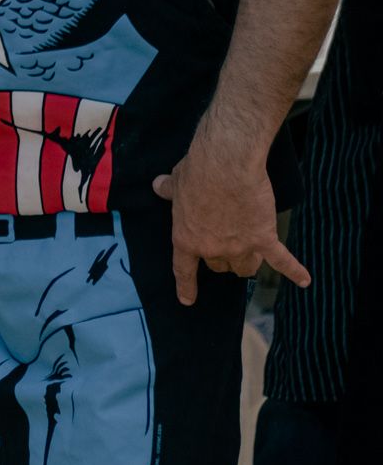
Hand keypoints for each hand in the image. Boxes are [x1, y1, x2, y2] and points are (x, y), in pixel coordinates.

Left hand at [152, 122, 309, 305]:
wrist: (227, 164)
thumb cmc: (197, 171)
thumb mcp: (175, 181)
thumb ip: (167, 189)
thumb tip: (158, 185)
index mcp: (186, 238)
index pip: (183, 269)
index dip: (186, 286)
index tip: (187, 301)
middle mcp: (213, 249)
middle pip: (220, 266)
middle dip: (222, 258)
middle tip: (224, 244)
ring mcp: (240, 246)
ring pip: (247, 266)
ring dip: (248, 262)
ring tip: (250, 254)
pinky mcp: (264, 237)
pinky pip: (282, 260)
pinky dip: (294, 271)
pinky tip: (305, 281)